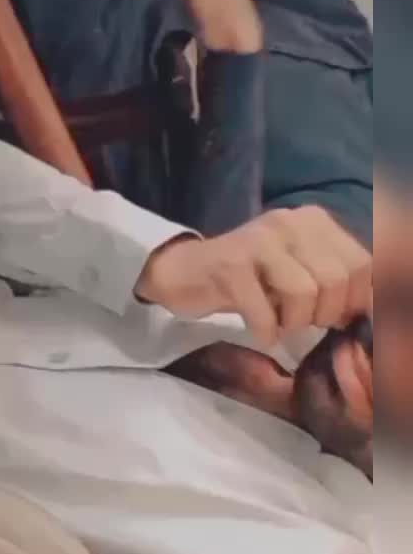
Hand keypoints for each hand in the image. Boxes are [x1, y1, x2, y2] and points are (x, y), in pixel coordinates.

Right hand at [137, 206, 372, 347]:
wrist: (184, 273)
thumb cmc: (248, 280)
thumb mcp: (298, 273)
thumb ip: (334, 281)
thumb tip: (371, 310)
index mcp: (314, 221)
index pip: (364, 264)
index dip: (358, 302)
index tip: (338, 320)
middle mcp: (291, 222)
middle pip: (338, 280)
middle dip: (324, 315)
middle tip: (302, 323)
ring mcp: (260, 241)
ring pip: (306, 294)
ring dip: (294, 323)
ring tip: (279, 325)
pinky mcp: (231, 265)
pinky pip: (266, 312)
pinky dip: (266, 331)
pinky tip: (260, 332)